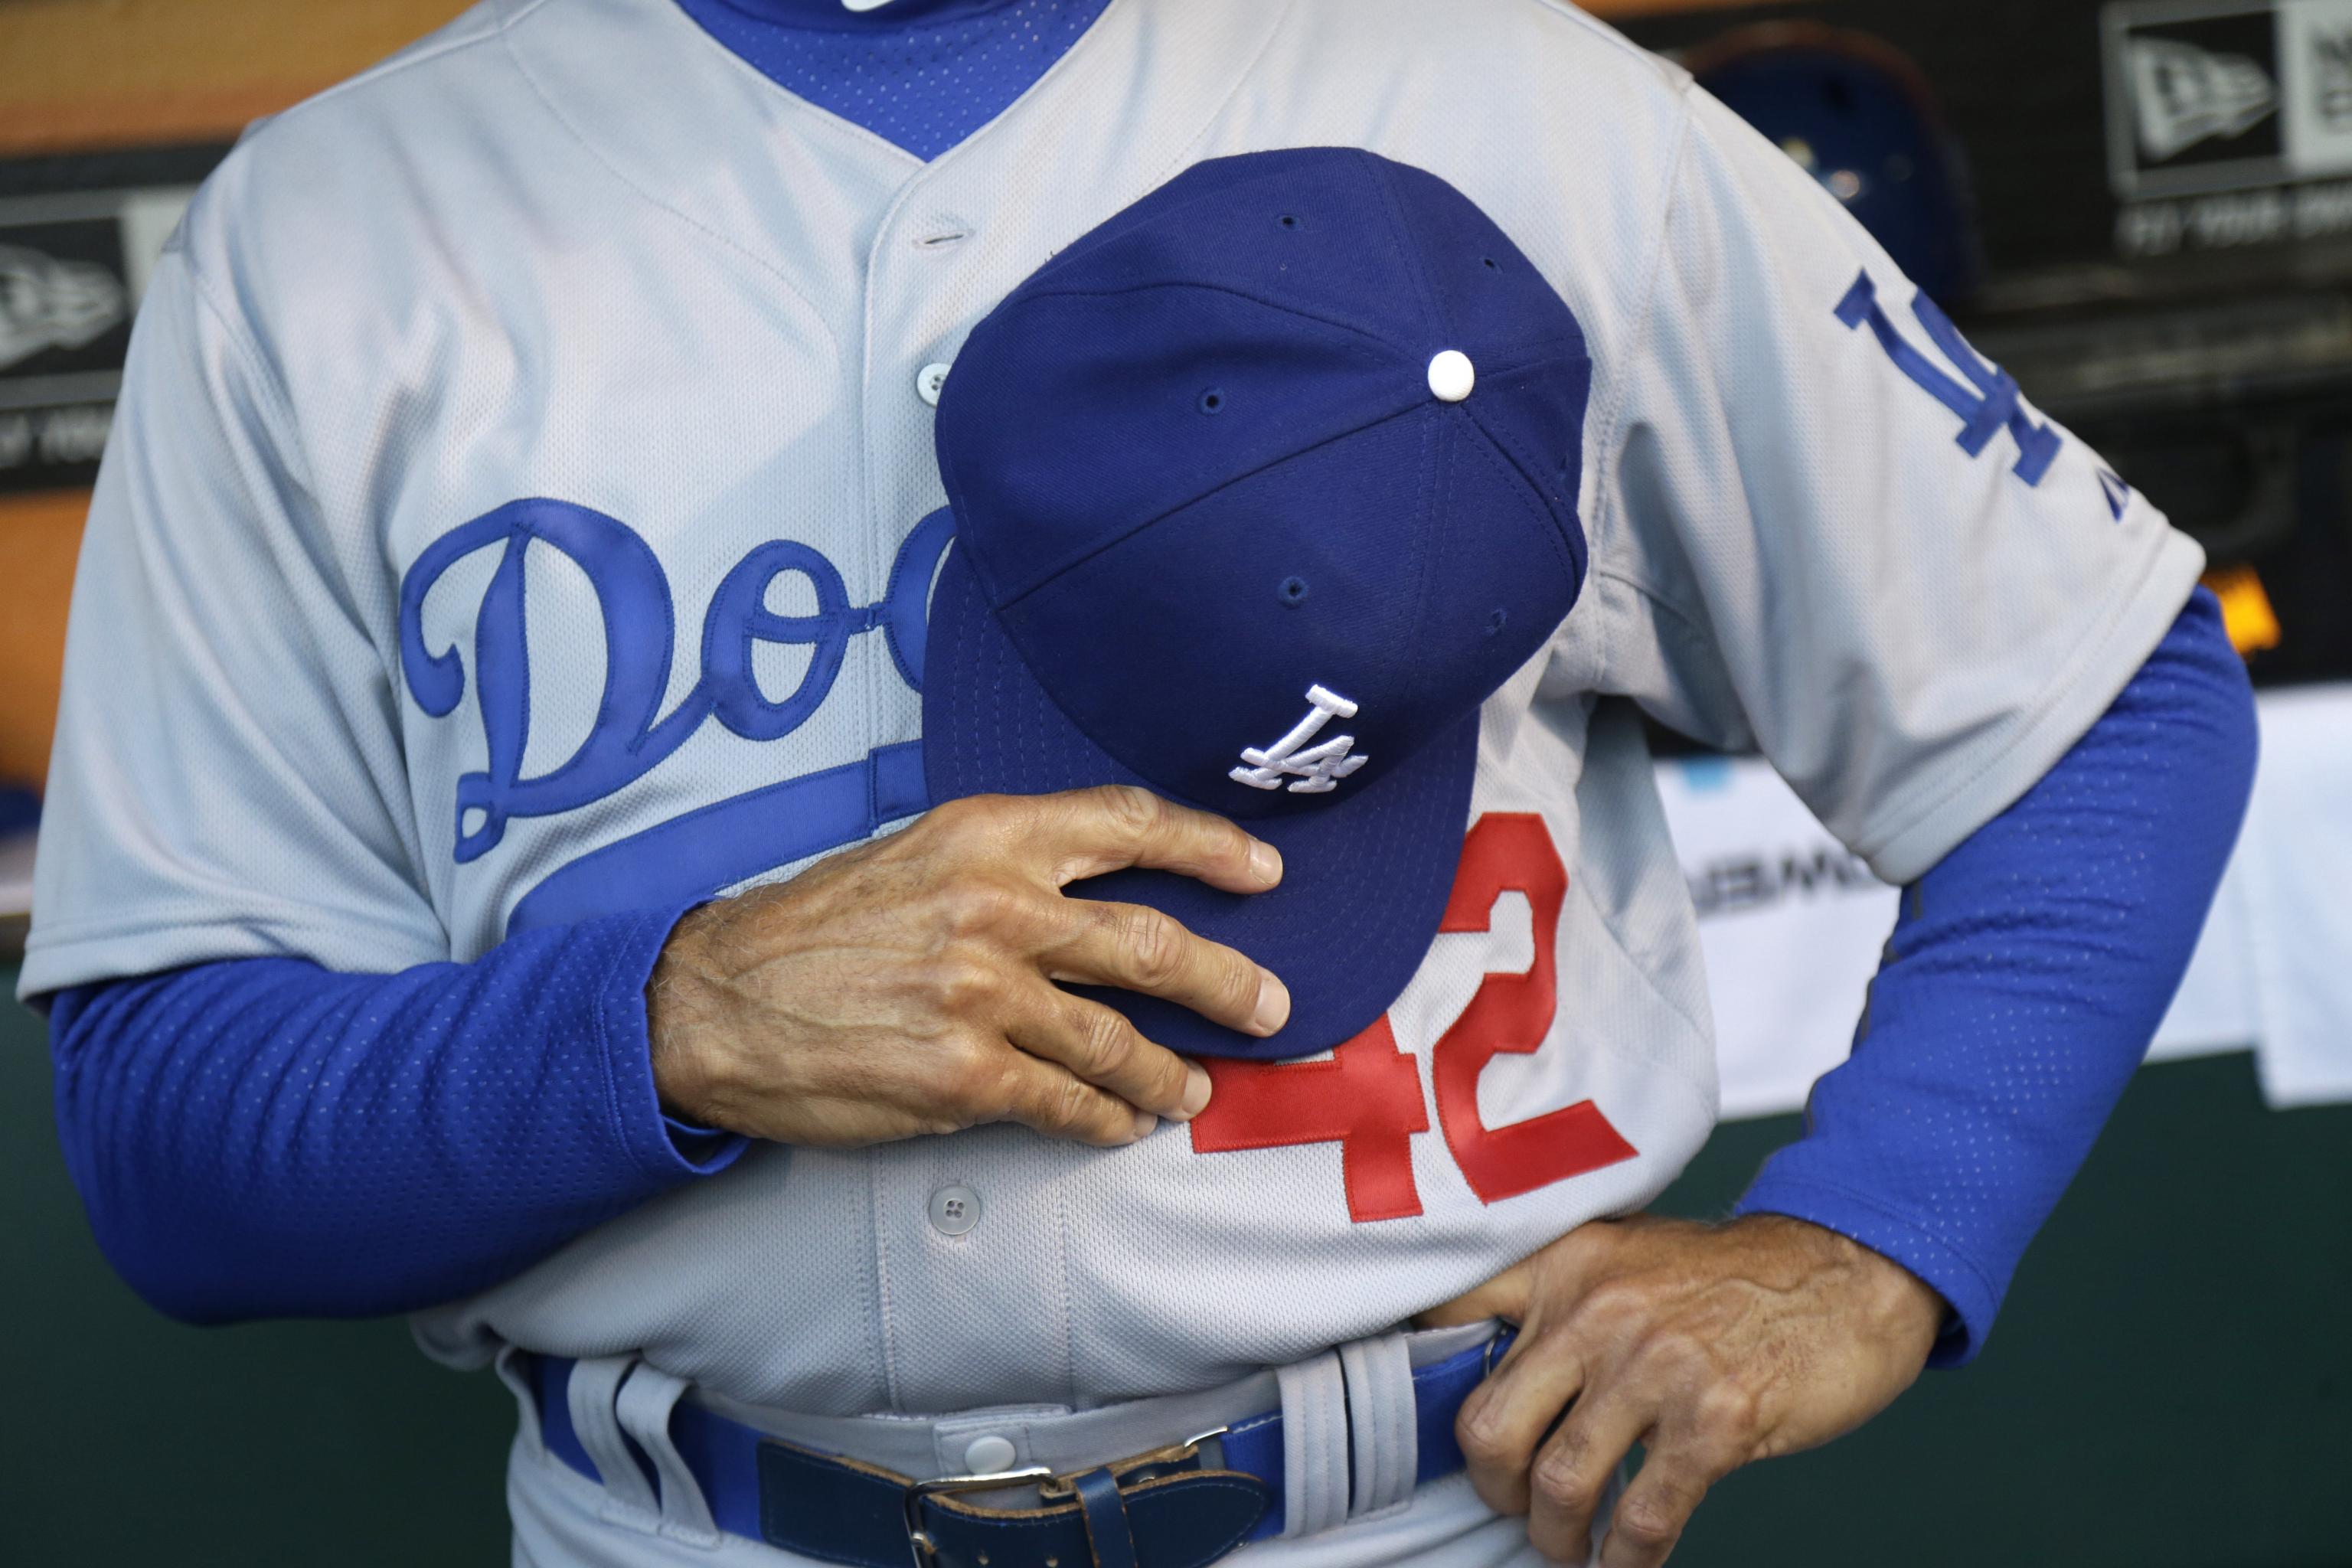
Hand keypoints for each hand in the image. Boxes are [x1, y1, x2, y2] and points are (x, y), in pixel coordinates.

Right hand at [646, 786, 1289, 1148]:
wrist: (714, 1000)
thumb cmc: (814, 928)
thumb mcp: (913, 855)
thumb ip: (1005, 866)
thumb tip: (1095, 898)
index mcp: (988, 836)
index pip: (1129, 822)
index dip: (1212, 847)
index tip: (1263, 871)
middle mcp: (997, 907)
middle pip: (1152, 943)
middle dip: (1229, 982)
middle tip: (1270, 1005)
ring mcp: (984, 996)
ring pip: (1120, 1040)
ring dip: (1172, 1072)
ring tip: (1195, 1088)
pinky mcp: (963, 1076)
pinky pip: (1067, 1104)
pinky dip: (1107, 1119)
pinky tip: (1120, 1125)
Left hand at [1418, 1214, 1944, 1566]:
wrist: (1849, 1271)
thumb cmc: (1733, 1279)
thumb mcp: (1626, 1260)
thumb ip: (1558, 1305)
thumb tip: (1492, 1378)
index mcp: (1566, 1263)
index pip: (1454, 1309)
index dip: (1413, 1369)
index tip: (1406, 1416)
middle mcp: (1599, 1309)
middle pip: (1491, 1424)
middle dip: (1492, 1486)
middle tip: (1511, 1504)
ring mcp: (1658, 1366)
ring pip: (1559, 1483)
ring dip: (1554, 1537)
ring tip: (1568, 1547)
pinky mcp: (1716, 1420)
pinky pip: (1643, 1518)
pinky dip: (1624, 1561)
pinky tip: (1624, 1566)